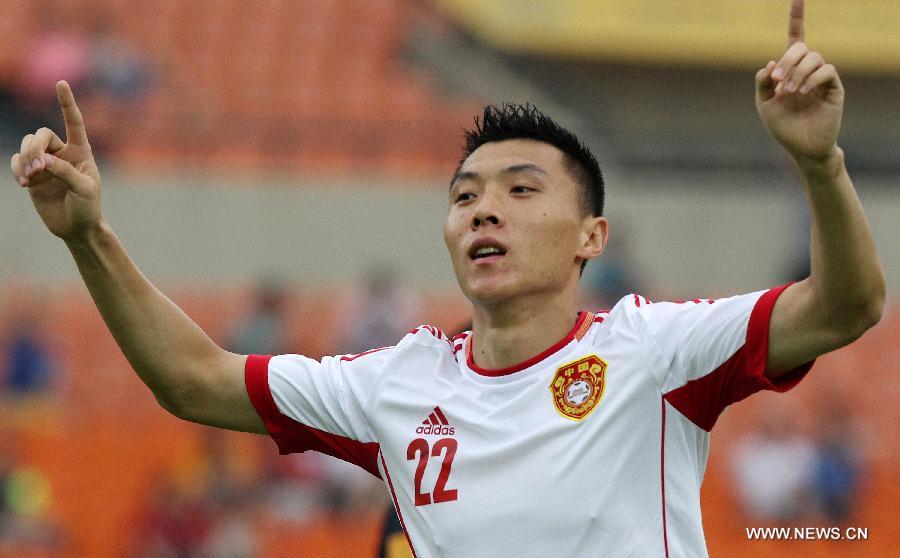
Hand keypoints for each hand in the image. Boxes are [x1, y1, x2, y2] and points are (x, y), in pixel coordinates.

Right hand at [10, 81, 102, 240]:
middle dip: (35, 148)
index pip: (74, 122)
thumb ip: (67, 173)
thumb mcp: (85, 190)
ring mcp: (46, 163)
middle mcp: (62, 153)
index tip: (61, 83)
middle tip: (38, 168)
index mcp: (81, 151)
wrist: (76, 227)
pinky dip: (18, 168)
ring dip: (26, 158)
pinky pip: (18, 161)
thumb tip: (44, 161)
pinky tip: (24, 182)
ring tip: (31, 178)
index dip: (67, 103)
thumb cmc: (88, 207)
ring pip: (27, 145)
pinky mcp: (32, 174)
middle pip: (41, 135)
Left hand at [755, 0, 843, 162]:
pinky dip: (811, 79)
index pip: (795, 37)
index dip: (796, 16)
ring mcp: (821, 77)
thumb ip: (762, 83)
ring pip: (814, 57)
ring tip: (789, 91)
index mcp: (790, 69)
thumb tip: (770, 62)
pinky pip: (826, 70)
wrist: (801, 147)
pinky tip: (802, 92)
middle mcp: (807, 69)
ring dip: (797, 72)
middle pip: (802, 47)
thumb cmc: (782, 126)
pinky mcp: (834, 87)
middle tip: (777, 80)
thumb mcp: (764, 104)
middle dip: (788, 60)